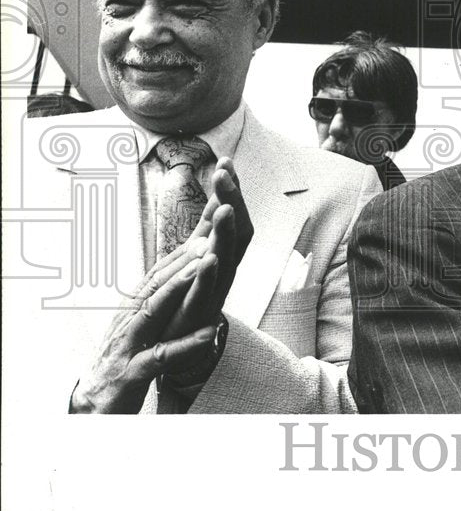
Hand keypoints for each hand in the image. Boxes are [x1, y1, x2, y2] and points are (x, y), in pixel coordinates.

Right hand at [70, 246, 216, 413]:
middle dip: (181, 261)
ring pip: (154, 311)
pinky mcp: (134, 373)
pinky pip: (161, 356)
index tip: (203, 231)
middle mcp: (128, 321)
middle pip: (155, 285)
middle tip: (207, 239)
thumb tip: (174, 273)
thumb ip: (154, 302)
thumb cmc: (121, 359)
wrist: (91, 403)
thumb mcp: (137, 327)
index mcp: (131, 310)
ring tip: (202, 269)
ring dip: (177, 288)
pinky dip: (185, 344)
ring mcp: (129, 346)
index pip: (156, 275)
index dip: (179, 252)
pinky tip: (209, 333)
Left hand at [162, 159, 253, 341]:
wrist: (175, 348)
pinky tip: (209, 255)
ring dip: (225, 231)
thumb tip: (218, 200)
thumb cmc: (184, 300)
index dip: (230, 190)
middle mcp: (223, 267)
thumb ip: (205, 232)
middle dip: (231, 200)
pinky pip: (207, 289)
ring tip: (223, 207)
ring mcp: (214, 288)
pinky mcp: (198, 310)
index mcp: (219, 252)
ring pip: (226, 255)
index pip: (229, 215)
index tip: (226, 162)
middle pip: (235, 229)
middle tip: (224, 174)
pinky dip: (209, 272)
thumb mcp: (194, 259)